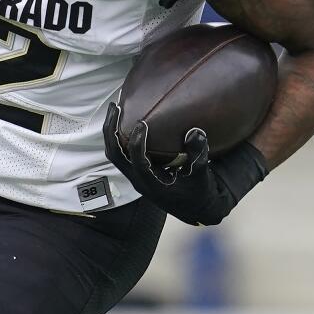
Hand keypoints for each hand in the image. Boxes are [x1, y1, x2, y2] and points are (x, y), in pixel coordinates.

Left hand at [103, 102, 267, 225]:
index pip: (138, 162)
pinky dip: (118, 137)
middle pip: (115, 154)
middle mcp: (138, 180)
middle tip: (114, 106)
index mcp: (152, 184)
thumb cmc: (199, 192)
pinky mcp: (137, 171)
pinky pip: (121, 153)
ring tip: (114, 108)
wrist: (196, 207)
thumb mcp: (201, 174)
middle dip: (111, 130)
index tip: (141, 123)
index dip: (138, 142)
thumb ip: (198, 154)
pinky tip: (124, 121)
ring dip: (111, 131)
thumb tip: (195, 132)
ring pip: (114, 153)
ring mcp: (135, 176)